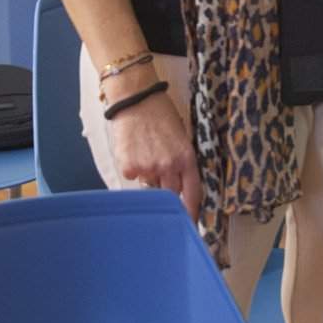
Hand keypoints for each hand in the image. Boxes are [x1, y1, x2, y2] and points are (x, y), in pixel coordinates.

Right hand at [107, 78, 201, 220]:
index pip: (193, 193)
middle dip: (167, 191)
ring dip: (150, 176)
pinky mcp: (129, 167)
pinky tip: (134, 150)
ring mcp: (148, 168)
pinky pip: (133, 177)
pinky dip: (133, 168)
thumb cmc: (160, 113)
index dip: (191, 212)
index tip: (190, 224)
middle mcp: (169, 166)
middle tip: (161, 176)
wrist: (135, 98)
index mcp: (186, 158)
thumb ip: (181, 162)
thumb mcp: (180, 136)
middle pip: (170, 195)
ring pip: (150, 185)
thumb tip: (177, 185)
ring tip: (146, 151)